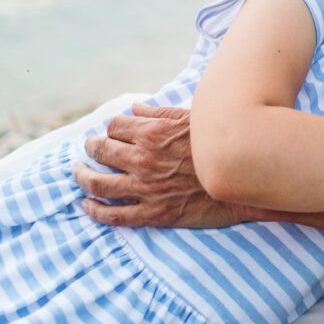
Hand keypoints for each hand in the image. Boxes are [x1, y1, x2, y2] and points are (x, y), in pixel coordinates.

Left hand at [78, 106, 244, 229]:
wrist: (245, 180)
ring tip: (78, 173)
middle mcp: (143, 159)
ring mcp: (146, 188)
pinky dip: (94, 211)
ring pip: (98, 183)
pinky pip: (114, 215)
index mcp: (152, 132)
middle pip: (100, 150)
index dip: (112, 129)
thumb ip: (160, 115)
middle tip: (88, 150)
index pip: (115, 126)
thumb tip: (135, 109)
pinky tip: (86, 205)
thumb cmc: (221, 146)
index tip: (113, 133)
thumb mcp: (192, 120)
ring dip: (82, 176)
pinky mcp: (153, 213)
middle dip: (91, 148)